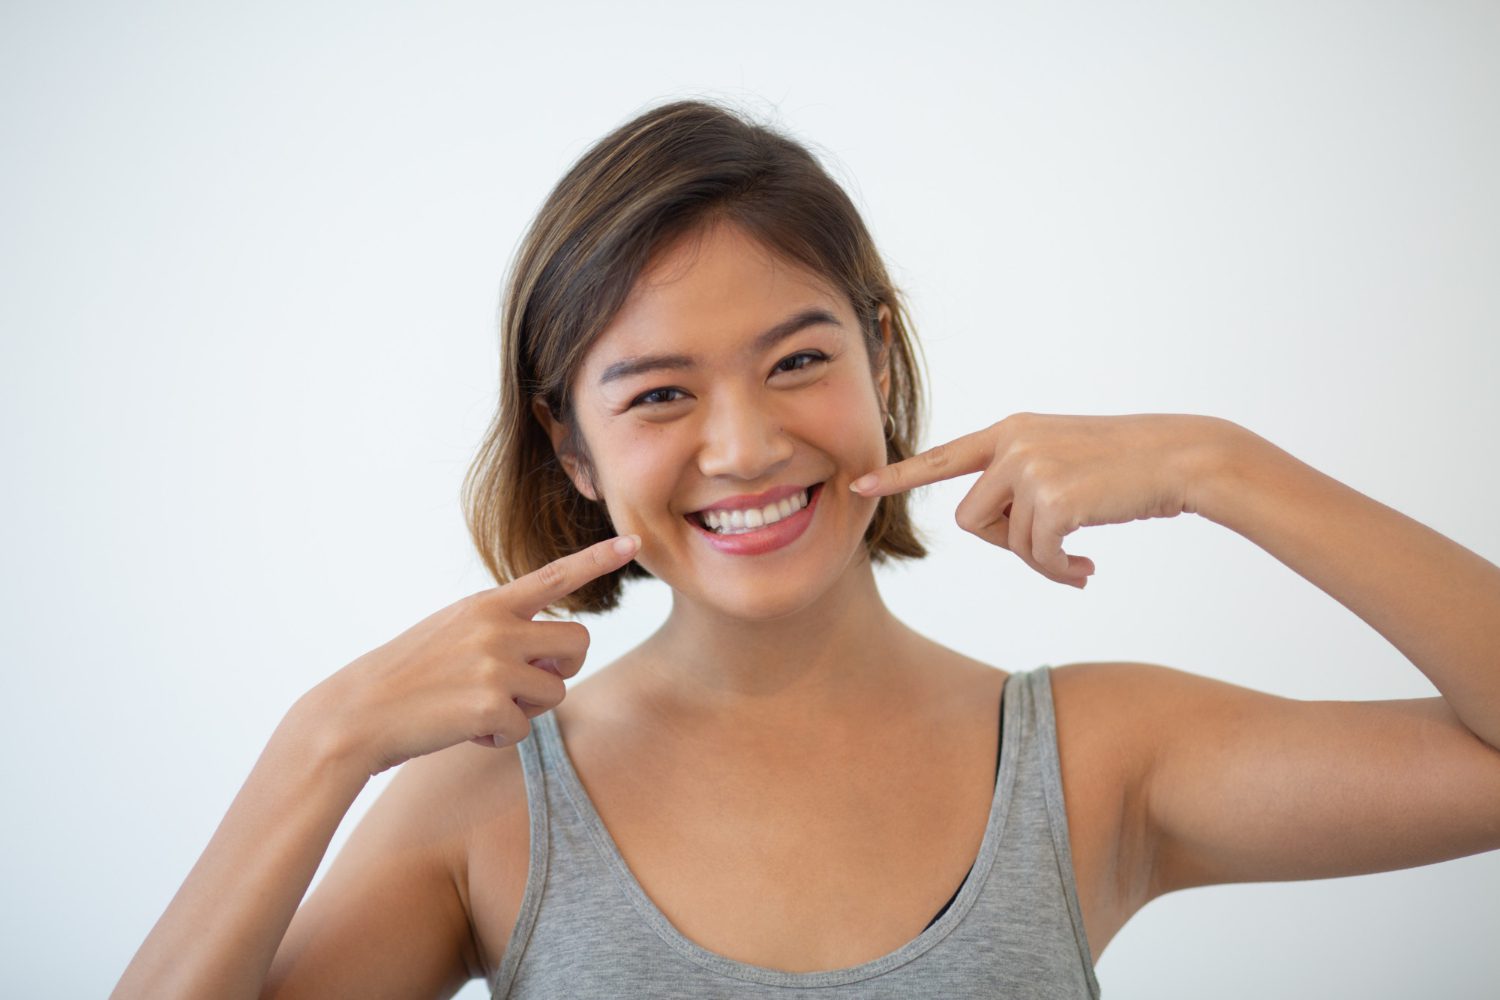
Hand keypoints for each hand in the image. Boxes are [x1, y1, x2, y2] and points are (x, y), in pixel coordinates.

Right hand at [302, 535, 639, 775]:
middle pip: (579, 643)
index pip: (555, 575)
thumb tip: (555, 654)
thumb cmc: (407, 678)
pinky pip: (524, 728)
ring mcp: (495, 663)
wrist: (356, 713)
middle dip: (563, 668)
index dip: (598, 559)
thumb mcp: (453, 632)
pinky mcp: (491, 703)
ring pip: (557, 691)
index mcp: (488, 604)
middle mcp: (497, 625)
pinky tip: (462, 726)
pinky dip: (498, 736)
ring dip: (527, 708)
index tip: (634, 541)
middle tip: (523, 685)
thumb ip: (501, 630)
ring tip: (479, 706)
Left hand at [851, 413, 1232, 588]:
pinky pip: (1037, 556)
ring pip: (1005, 543)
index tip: (858, 486)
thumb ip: (1021, 480)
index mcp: (1011, 431)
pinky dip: (1061, 570)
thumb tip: (994, 530)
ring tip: (1078, 559)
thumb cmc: (1127, 467)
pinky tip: (1091, 564)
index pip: (943, 456)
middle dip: (1005, 546)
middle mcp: (1013, 443)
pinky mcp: (1053, 498)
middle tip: (1052, 552)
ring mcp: (1031, 468)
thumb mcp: (1063, 458)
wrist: (1183, 458)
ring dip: (1040, 562)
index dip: (900, 477)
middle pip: (970, 520)